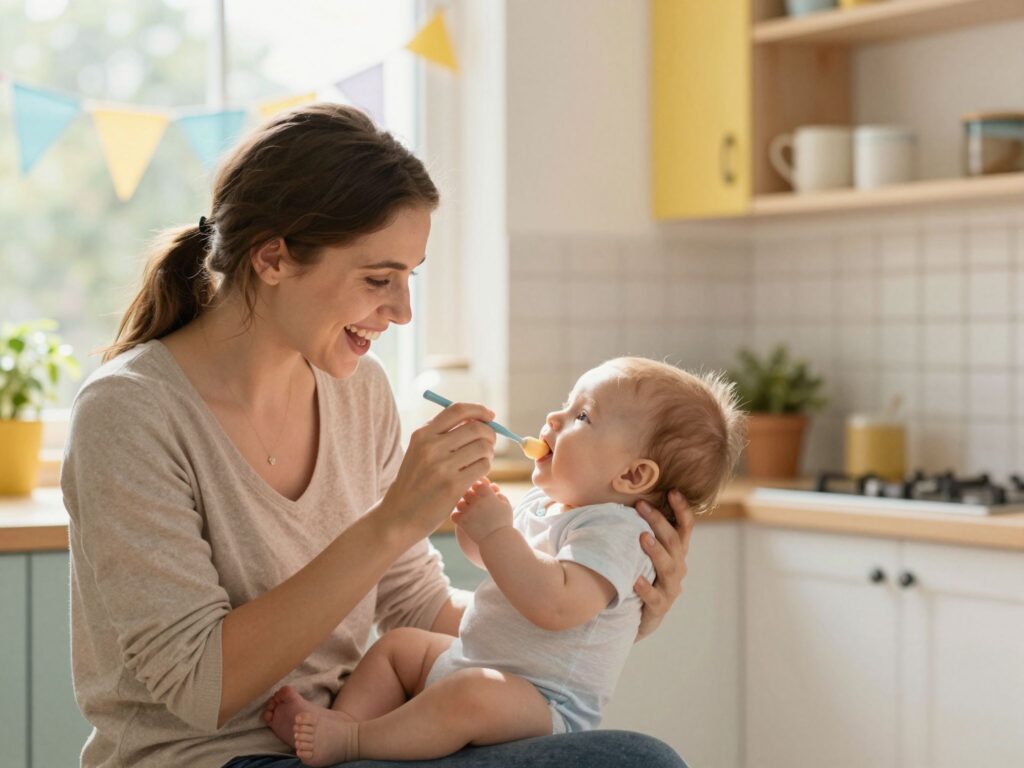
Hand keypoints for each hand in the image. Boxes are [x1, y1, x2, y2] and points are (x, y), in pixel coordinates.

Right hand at [383, 403, 496, 534]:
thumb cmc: (415, 482)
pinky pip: (483, 466)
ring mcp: (442, 467)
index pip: (457, 410)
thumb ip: (442, 434)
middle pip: (475, 428)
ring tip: (481, 460)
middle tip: (490, 442)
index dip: (478, 410)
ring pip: (483, 447)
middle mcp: (431, 447)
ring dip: (489, 453)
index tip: (490, 416)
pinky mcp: (453, 485)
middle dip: (490, 434)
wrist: (399, 515)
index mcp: (422, 435)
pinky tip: (478, 474)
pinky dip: (486, 467)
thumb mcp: (419, 452)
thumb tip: (478, 419)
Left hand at [451, 479, 513, 543]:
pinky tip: (463, 519)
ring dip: (463, 506)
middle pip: (466, 491)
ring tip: (468, 512)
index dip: (477, 487)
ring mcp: (468, 511)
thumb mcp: (506, 505)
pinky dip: (457, 517)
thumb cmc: (503, 522)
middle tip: (473, 502)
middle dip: (469, 496)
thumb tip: (491, 487)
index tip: (479, 492)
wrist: (498, 540)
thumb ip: (498, 494)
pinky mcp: (462, 521)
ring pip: (459, 502)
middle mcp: (477, 500)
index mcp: (488, 494)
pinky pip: (454, 515)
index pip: (477, 483)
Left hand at [633, 490, 693, 641]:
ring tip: (643, 537)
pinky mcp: (659, 608)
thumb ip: (628, 529)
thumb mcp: (638, 552)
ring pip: (669, 568)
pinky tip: (635, 580)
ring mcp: (670, 589)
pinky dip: (646, 588)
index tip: (673, 491)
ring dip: (657, 552)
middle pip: (674, 542)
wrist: (636, 619)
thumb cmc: (635, 575)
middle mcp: (677, 568)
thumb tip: (591, 502)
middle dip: (659, 522)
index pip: (684, 528)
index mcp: (675, 552)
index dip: (682, 510)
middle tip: (642, 505)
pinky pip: (654, 598)